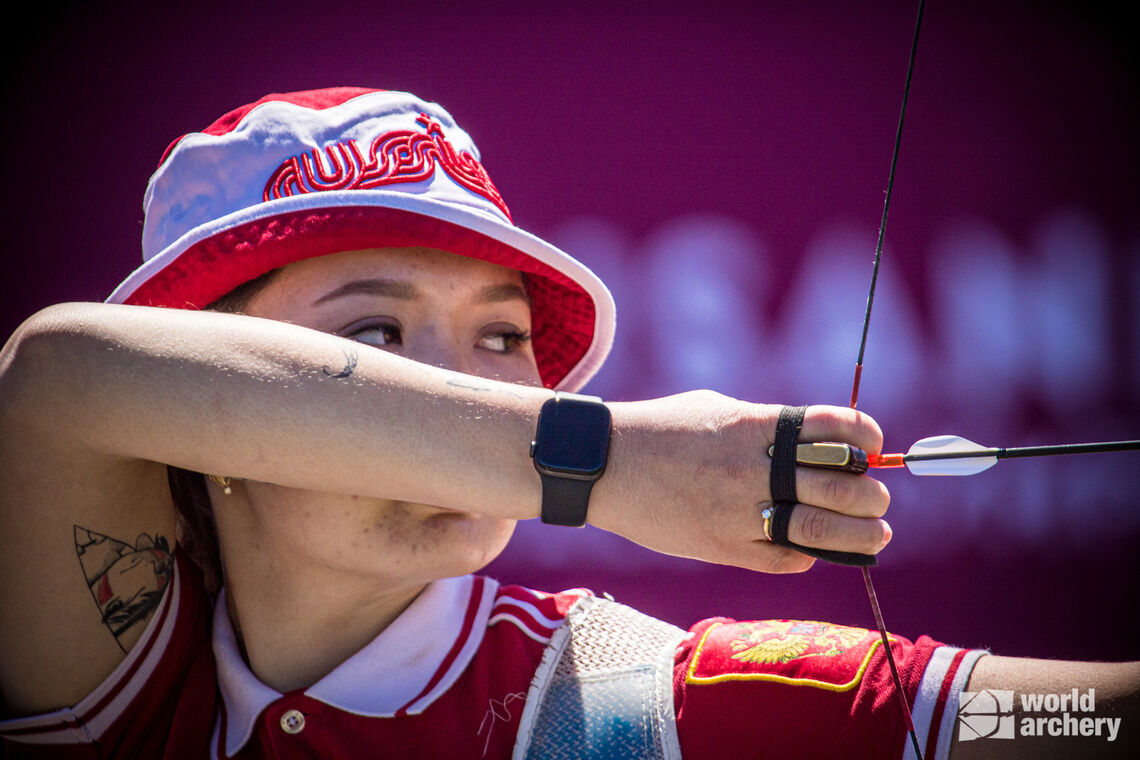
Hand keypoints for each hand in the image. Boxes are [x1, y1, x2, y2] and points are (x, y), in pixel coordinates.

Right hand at [589, 391, 891, 572]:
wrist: (602, 464)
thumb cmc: (662, 429)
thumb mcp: (717, 410)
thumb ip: (768, 425)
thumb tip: (820, 443)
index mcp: (756, 424)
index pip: (838, 429)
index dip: (868, 439)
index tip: (873, 449)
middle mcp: (754, 467)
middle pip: (842, 484)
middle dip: (872, 494)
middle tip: (876, 499)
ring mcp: (739, 510)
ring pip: (824, 530)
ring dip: (860, 533)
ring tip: (874, 533)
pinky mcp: (723, 545)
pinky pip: (786, 558)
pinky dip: (810, 554)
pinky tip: (812, 547)